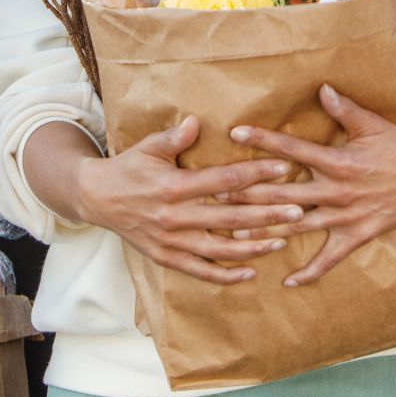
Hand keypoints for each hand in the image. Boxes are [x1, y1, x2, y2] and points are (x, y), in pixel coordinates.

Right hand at [77, 116, 305, 283]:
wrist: (96, 198)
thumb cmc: (129, 167)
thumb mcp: (149, 147)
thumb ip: (175, 136)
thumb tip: (197, 121)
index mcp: (173, 186)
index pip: (223, 180)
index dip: (255, 173)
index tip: (283, 168)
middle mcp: (174, 217)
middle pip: (229, 217)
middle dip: (267, 214)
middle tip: (299, 210)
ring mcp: (171, 242)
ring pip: (220, 249)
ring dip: (254, 247)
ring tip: (283, 241)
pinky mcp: (166, 258)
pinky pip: (201, 271)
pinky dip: (226, 275)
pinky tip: (252, 272)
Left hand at [220, 84, 395, 285]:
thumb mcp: (373, 124)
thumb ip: (344, 108)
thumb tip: (321, 87)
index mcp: (338, 161)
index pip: (293, 150)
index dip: (263, 141)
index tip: (235, 134)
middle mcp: (338, 191)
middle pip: (285, 193)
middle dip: (250, 194)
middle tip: (217, 193)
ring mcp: (346, 216)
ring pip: (299, 226)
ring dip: (267, 231)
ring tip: (235, 236)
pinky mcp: (357, 235)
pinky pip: (330, 258)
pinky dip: (309, 271)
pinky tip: (286, 280)